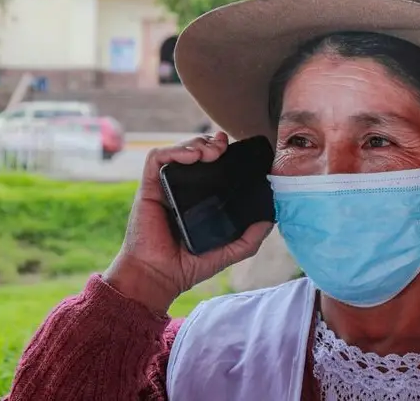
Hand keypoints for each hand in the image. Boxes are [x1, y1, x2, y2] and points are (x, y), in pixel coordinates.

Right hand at [104, 132, 273, 313]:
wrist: (160, 276)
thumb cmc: (188, 266)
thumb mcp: (228, 252)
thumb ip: (250, 238)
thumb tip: (270, 220)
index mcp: (197, 199)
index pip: (209, 166)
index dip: (220, 152)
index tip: (234, 148)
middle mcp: (180, 190)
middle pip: (194, 152)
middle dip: (210, 142)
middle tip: (224, 146)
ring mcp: (164, 187)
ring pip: (177, 150)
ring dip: (195, 143)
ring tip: (211, 151)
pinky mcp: (149, 187)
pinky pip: (157, 158)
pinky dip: (174, 150)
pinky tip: (192, 156)